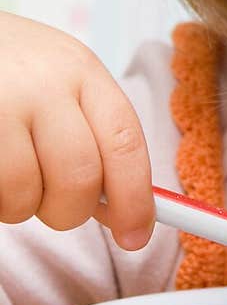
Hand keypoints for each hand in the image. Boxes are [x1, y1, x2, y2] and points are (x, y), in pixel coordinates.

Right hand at [0, 12, 153, 249]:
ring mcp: (1, 106)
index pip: (125, 142)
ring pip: (27, 195)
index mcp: (81, 70)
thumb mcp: (59, 81)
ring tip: (11, 177)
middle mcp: (44, 85)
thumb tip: (121, 210)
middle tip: (54, 206)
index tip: (136, 235)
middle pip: (81, 178)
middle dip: (71, 211)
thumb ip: (93, 135)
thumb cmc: (8, 69)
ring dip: (21, 206)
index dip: (135, 199)